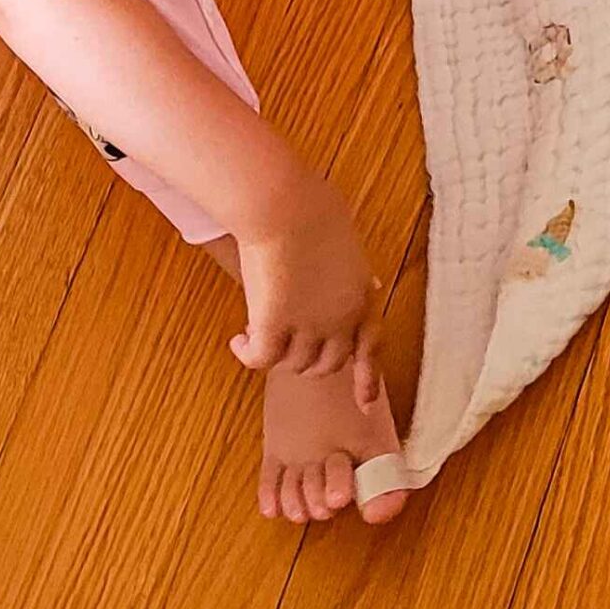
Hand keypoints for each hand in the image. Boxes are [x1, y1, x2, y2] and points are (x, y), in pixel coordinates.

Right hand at [234, 184, 382, 406]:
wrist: (282, 204)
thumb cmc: (310, 206)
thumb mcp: (346, 241)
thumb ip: (352, 271)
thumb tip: (363, 280)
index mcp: (360, 296)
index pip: (371, 346)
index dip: (367, 378)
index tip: (365, 403)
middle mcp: (340, 319)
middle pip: (327, 363)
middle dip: (307, 359)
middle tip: (286, 346)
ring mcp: (308, 326)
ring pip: (294, 364)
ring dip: (276, 355)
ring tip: (255, 338)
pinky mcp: (274, 325)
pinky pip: (261, 358)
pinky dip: (248, 355)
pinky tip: (238, 343)